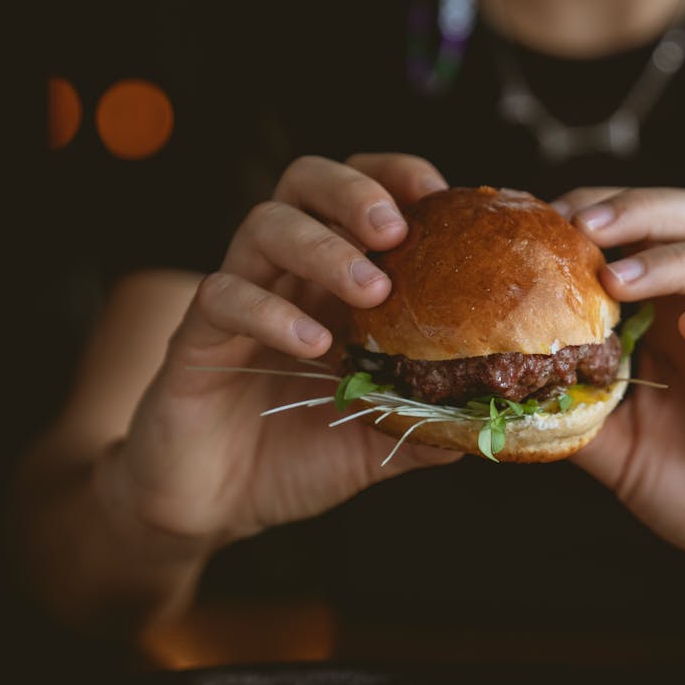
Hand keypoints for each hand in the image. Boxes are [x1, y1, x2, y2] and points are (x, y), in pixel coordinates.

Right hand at [106, 154, 459, 547]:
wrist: (215, 506)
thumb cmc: (299, 456)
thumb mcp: (378, 441)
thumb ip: (427, 422)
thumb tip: (489, 415)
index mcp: (332, 282)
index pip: (359, 196)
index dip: (396, 178)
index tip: (440, 194)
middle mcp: (285, 275)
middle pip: (305, 182)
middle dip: (354, 191)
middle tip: (395, 230)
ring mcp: (238, 299)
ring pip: (264, 225)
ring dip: (322, 247)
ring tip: (370, 290)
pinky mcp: (195, 339)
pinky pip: (223, 296)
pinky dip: (270, 311)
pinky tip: (312, 344)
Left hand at [554, 187, 684, 593]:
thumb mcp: (610, 444)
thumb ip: (566, 409)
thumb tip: (496, 389)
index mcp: (672, 314)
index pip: (646, 229)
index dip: (599, 210)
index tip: (544, 218)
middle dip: (640, 208)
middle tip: (583, 227)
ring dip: (676, 259)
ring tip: (619, 280)